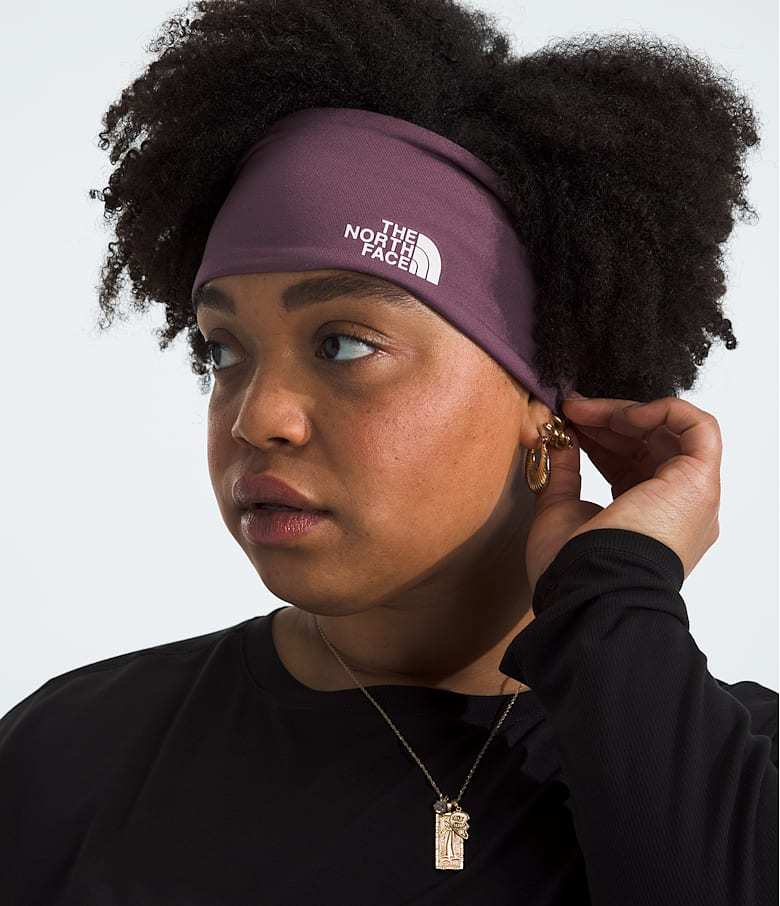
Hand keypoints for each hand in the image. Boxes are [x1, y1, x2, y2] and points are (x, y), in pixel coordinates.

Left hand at [525, 396, 721, 593]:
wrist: (591, 588)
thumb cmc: (572, 566)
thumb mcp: (558, 512)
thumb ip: (563, 473)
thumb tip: (558, 438)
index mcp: (646, 521)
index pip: (629, 466)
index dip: (598, 439)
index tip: (566, 424)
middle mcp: (676, 509)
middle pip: (648, 447)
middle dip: (606, 422)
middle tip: (571, 409)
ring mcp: (692, 497)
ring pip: (669, 433)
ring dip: (624, 414)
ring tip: (583, 411)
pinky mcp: (700, 483)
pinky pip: (699, 428)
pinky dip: (664, 410)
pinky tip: (623, 415)